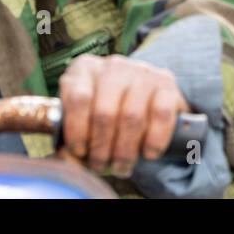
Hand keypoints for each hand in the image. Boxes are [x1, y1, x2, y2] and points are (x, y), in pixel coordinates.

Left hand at [59, 54, 189, 176]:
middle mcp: (113, 66)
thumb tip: (67, 157)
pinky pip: (161, 114)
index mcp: (84, 70)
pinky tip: (148, 154)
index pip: (78, 98)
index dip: (77, 130)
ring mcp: (141, 72)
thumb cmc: (105, 114)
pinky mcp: (166, 82)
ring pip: (132, 116)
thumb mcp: (83, 120)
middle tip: (101, 166)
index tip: (79, 152)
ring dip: (125, 151)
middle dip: (101, 148)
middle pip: (105, 112)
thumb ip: (72, 141)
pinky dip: (154, 140)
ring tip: (121, 167)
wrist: (143, 98)